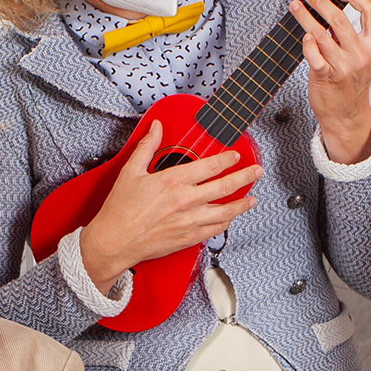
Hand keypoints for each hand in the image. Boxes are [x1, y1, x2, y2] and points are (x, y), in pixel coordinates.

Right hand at [77, 120, 262, 286]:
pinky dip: (226, 223)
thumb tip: (155, 129)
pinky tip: (230, 219)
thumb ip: (147, 147)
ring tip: (251, 199)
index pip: (211, 166)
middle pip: (225, 187)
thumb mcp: (131, 171)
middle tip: (256, 172)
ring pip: (226, 211)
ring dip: (242, 204)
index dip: (228, 159)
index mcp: (174, 181)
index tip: (235, 155)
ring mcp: (190, 221)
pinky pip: (215, 230)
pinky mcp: (188, 238)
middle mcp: (187, 201)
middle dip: (245, 177)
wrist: (115, 241)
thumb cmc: (120, 210)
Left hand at [289, 0, 370, 163]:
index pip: (369, 10)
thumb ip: (351, 37)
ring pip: (321, 33)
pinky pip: (313, 53)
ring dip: (305, 16)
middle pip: (339, 18)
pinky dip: (307, 41)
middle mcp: (360, 55)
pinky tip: (303, 34)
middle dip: (321, 2)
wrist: (346, 116)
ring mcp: (343, 66)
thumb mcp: (362, 59)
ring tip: (297, 8)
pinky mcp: (326, 76)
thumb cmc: (351, 86)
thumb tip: (330, 11)